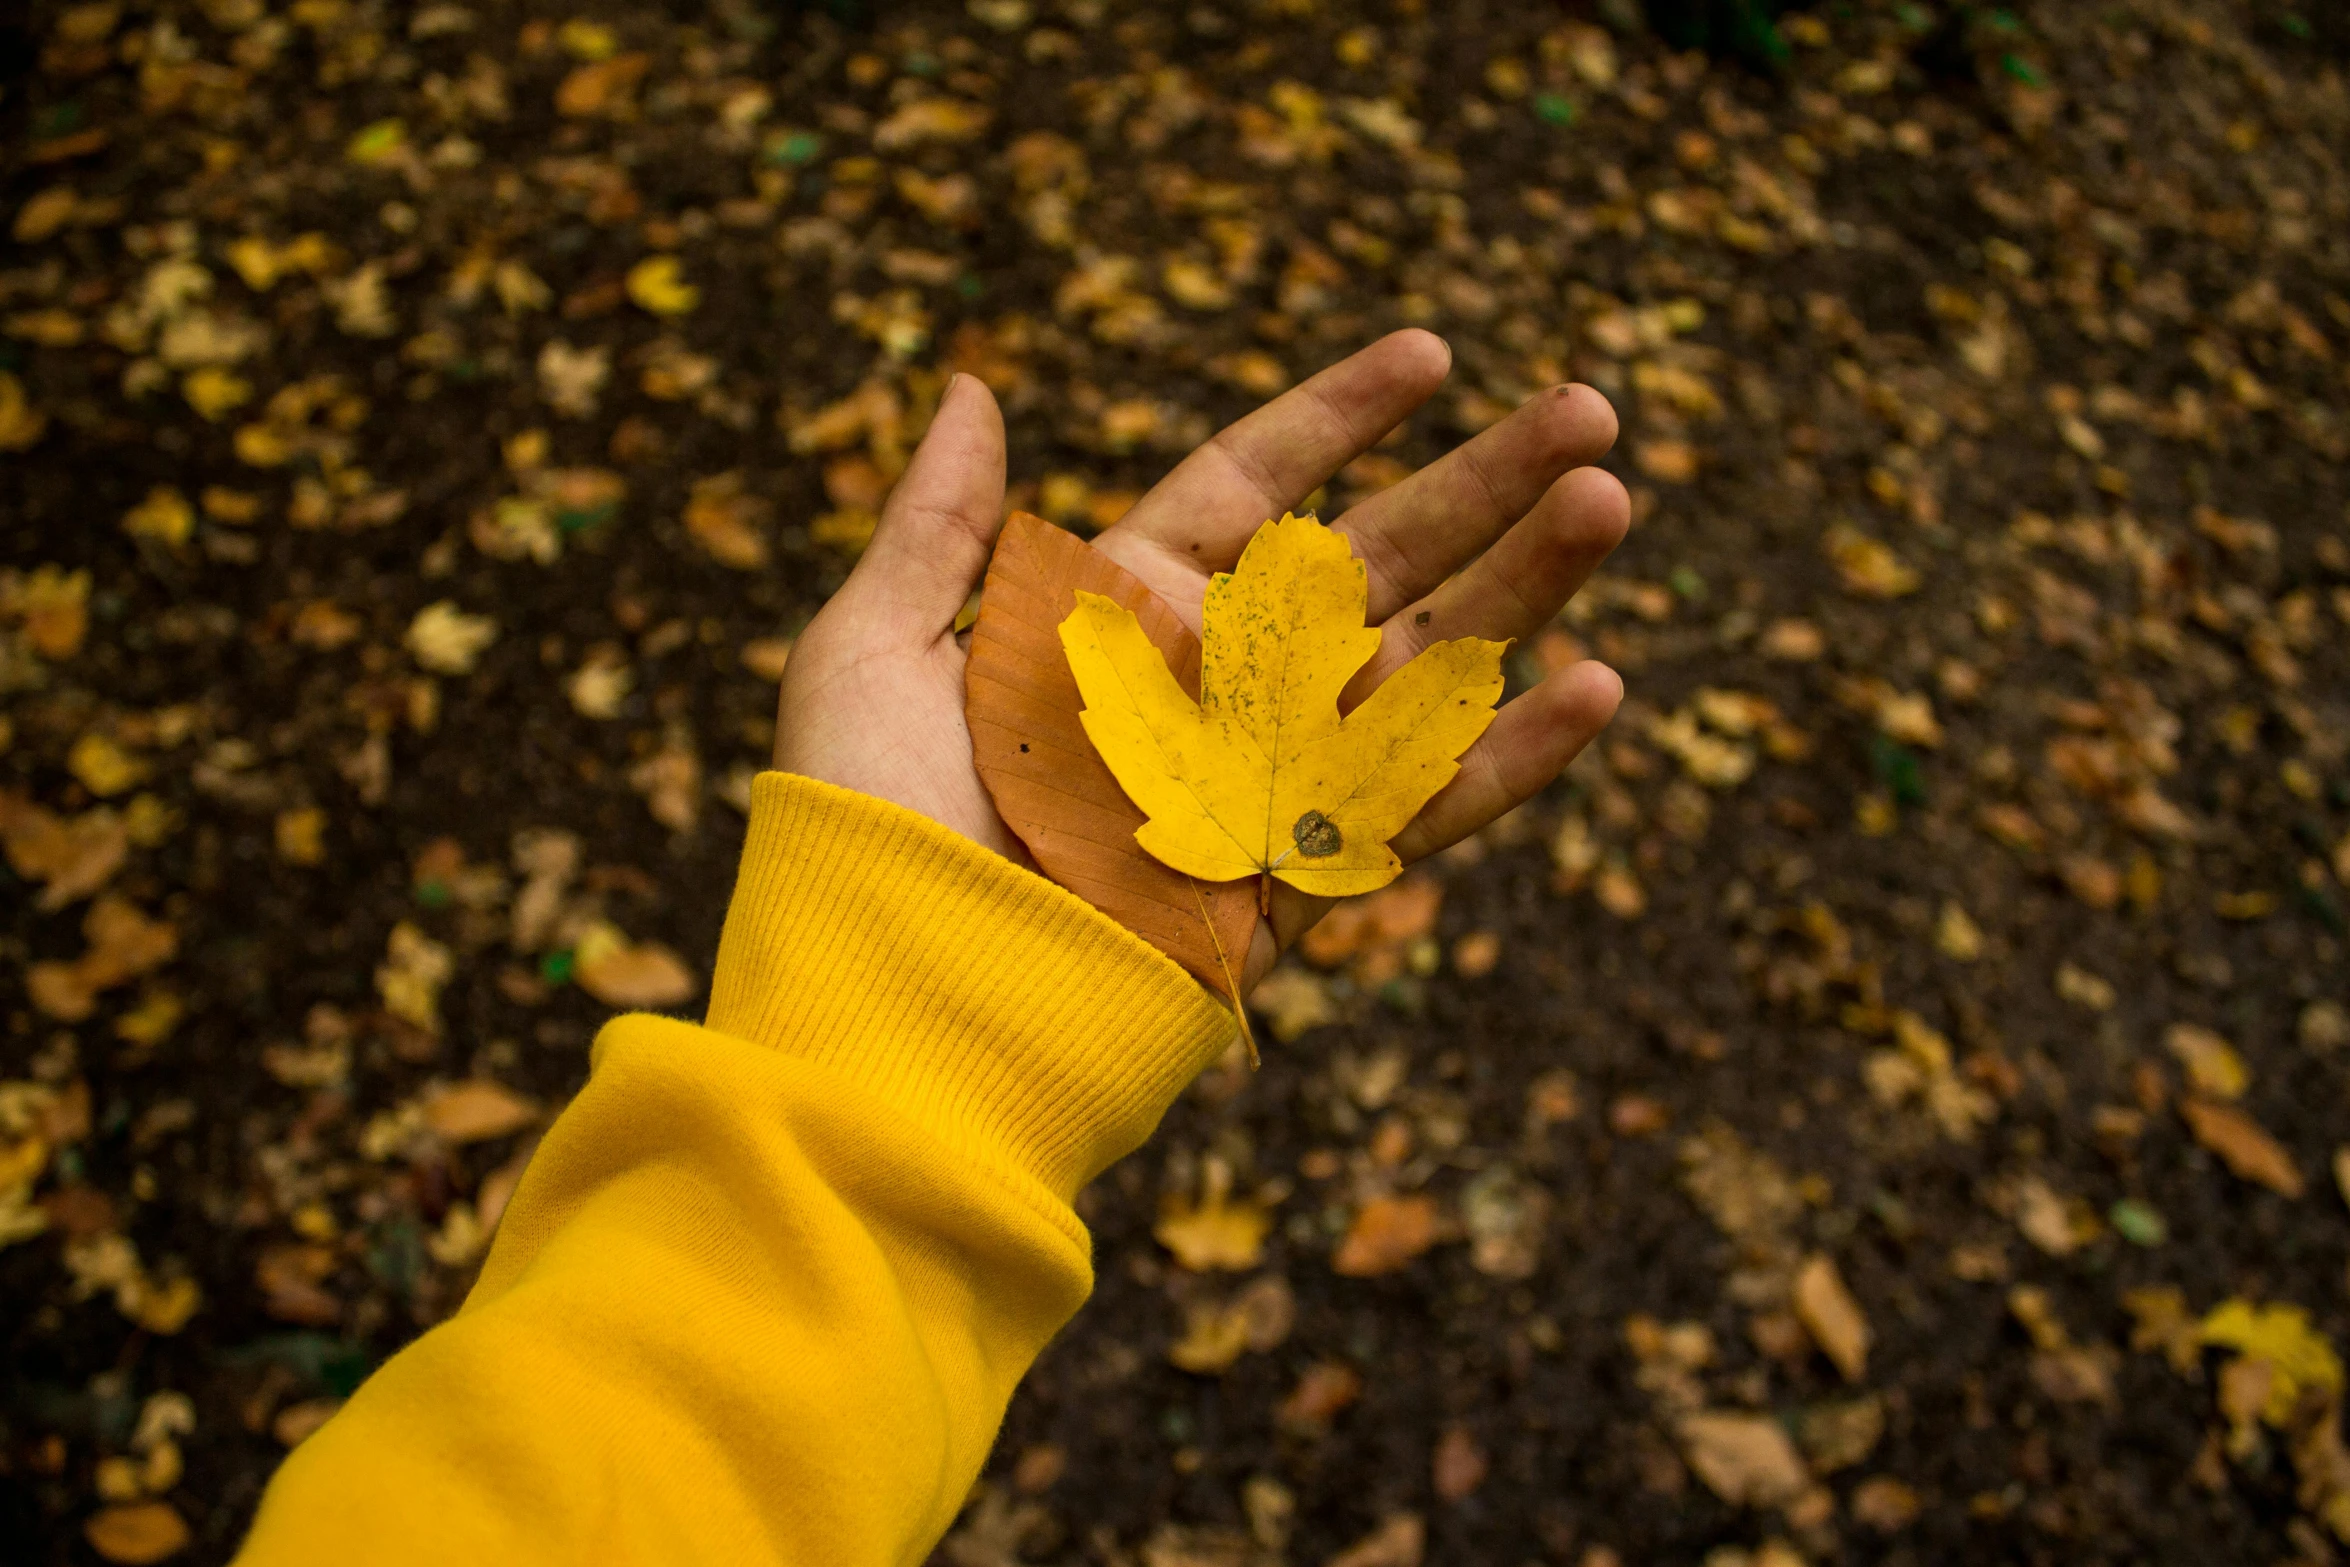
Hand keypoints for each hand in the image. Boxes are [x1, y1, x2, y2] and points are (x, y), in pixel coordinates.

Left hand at [775, 330, 1628, 987]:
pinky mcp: (1301, 875)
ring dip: (1525, 590)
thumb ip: (938, 522)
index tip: (1431, 352)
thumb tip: (974, 383)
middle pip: (1374, 562)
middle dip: (1481, 485)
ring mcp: (1265, 780)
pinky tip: (1599, 685)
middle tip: (1590, 410)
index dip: (1340, 417)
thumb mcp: (874, 646)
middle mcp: (1207, 689)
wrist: (892, 1002)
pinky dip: (1515, 755)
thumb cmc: (863, 826)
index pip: (1253, 488)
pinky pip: (1426, 806)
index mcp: (1116, 617)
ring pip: (1426, 667)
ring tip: (1610, 500)